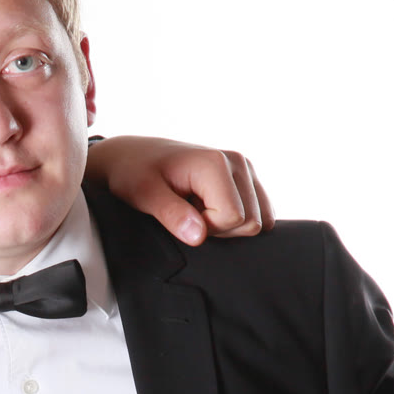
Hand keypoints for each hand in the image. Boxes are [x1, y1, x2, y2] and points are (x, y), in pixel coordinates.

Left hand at [84, 136, 272, 244]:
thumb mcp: (145, 194)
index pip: (233, 218)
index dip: (206, 228)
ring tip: (196, 206)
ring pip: (258, 221)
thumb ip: (172, 215)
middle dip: (218, 228)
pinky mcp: (246, 177)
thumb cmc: (135, 172)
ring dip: (226, 224)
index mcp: (216, 163)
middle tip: (188, 210)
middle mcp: (237, 162)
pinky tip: (208, 206)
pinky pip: (260, 213)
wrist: (132, 156)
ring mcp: (245, 168)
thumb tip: (198, 237)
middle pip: (251, 223)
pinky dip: (235, 219)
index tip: (181, 213)